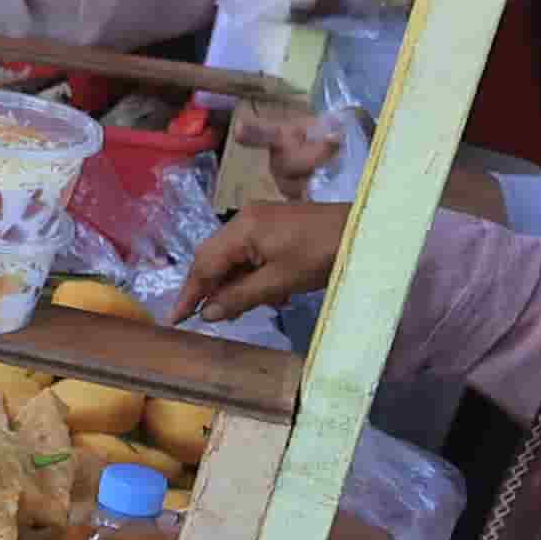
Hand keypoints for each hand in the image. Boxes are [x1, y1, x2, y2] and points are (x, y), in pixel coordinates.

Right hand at [176, 195, 350, 322]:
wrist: (366, 231)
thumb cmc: (322, 254)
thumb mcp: (280, 282)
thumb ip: (240, 297)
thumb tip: (207, 313)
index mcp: (242, 228)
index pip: (204, 264)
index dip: (189, 294)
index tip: (174, 320)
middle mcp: (245, 219)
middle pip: (215, 258)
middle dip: (210, 290)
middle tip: (204, 320)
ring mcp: (261, 220)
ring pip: (234, 258)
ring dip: (235, 286)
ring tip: (242, 310)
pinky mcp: (276, 226)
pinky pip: (252, 254)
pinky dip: (253, 276)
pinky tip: (268, 295)